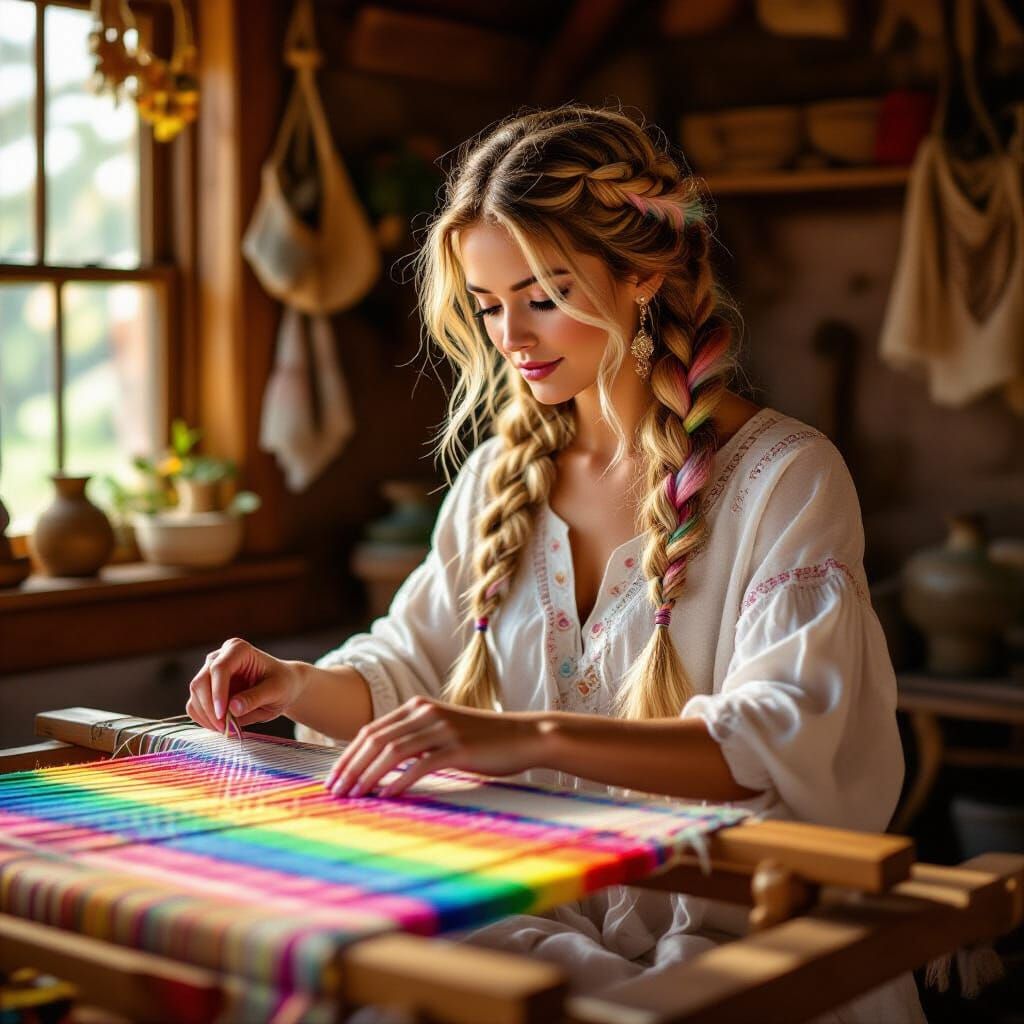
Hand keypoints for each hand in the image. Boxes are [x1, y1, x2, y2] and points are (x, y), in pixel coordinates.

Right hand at [186, 637, 308, 731]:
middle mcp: (219, 657)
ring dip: (206, 716)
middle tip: (224, 728)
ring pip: (195, 695)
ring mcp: (209, 672)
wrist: (283, 686)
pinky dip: (204, 719)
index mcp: (238, 650)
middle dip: (210, 708)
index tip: (222, 715)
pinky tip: (220, 726)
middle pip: (201, 682)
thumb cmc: (282, 683)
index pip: (219, 669)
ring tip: (226, 729)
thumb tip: (232, 708)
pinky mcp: (206, 688)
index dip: (217, 693)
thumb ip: (255, 698)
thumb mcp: (276, 691)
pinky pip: (195, 705)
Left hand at [325, 696, 548, 797]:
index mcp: (418, 707)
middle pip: (375, 739)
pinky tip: (387, 797)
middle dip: (350, 767)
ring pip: (392, 751)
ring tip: (353, 797)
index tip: (333, 779)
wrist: (524, 736)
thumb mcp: (443, 733)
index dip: (348, 756)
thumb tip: (382, 765)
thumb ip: (415, 741)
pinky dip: (399, 782)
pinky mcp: (457, 747)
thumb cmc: (484, 741)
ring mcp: (442, 728)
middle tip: (334, 792)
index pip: (371, 731)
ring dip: (368, 776)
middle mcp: (426, 712)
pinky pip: (419, 765)